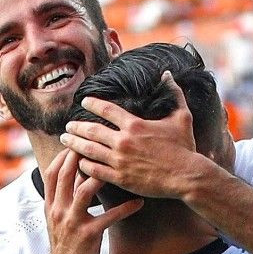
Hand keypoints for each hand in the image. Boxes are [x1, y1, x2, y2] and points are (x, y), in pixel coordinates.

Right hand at [42, 149, 142, 253]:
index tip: (77, 141)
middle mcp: (59, 210)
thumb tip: (76, 176)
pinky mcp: (89, 235)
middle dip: (80, 155)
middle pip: (66, 175)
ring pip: (84, 190)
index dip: (63, 155)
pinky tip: (138, 202)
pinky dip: (126, 208)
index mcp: (51, 205)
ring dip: (101, 175)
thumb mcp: (57, 220)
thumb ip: (64, 198)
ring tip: (118, 165)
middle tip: (99, 142)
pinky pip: (109, 217)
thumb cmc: (65, 245)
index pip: (52, 172)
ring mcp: (73, 222)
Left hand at [60, 71, 210, 198]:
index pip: (107, 110)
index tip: (84, 102)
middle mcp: (123, 141)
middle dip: (76, 127)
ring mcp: (120, 161)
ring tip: (65, 141)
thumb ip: (174, 94)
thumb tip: (168, 74)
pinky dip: (84, 166)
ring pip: (89, 150)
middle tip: (67, 126)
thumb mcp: (182, 117)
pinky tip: (78, 162)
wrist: (187, 176)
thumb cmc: (185, 148)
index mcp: (135, 125)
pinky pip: (95, 171)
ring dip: (74, 144)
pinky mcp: (120, 178)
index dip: (93, 104)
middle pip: (91, 130)